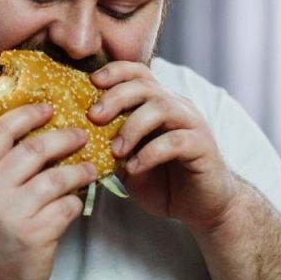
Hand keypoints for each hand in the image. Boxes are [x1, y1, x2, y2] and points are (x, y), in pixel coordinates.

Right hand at [0, 102, 95, 279]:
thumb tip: (20, 132)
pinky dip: (75, 201)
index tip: (48, 108)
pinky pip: (66, 208)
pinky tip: (76, 201)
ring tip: (90, 168)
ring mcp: (14, 214)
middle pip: (36, 149)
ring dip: (79, 169)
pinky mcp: (36, 236)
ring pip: (57, 178)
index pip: (1, 131)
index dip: (28, 114)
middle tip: (81, 134)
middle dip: (64, 137)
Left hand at [88, 62, 239, 234]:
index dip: (115, 72)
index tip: (92, 82)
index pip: (139, 74)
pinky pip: (176, 141)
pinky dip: (151, 153)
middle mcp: (177, 107)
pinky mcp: (202, 147)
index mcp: (158, 104)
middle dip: (116, 97)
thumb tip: (78, 138)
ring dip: (133, 125)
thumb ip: (111, 147)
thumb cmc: (163, 182)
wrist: (201, 207)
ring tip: (115, 149)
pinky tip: (135, 167)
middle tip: (94, 117)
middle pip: (146, 86)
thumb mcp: (128, 163)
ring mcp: (192, 125)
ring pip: (162, 108)